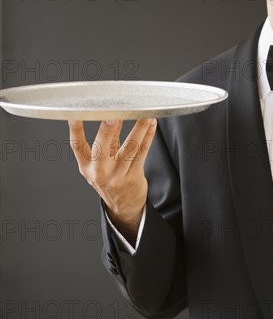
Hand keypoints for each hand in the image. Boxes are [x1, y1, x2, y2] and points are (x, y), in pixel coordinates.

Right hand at [68, 118, 156, 241]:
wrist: (122, 205)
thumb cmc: (109, 177)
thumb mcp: (101, 161)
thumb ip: (107, 138)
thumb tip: (114, 113)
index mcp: (86, 165)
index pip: (77, 145)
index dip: (75, 129)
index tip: (76, 114)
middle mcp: (99, 171)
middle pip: (102, 147)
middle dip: (108, 130)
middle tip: (114, 115)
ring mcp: (116, 175)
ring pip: (130, 147)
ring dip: (139, 128)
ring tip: (145, 115)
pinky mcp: (133, 176)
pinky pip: (142, 152)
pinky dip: (148, 136)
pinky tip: (151, 125)